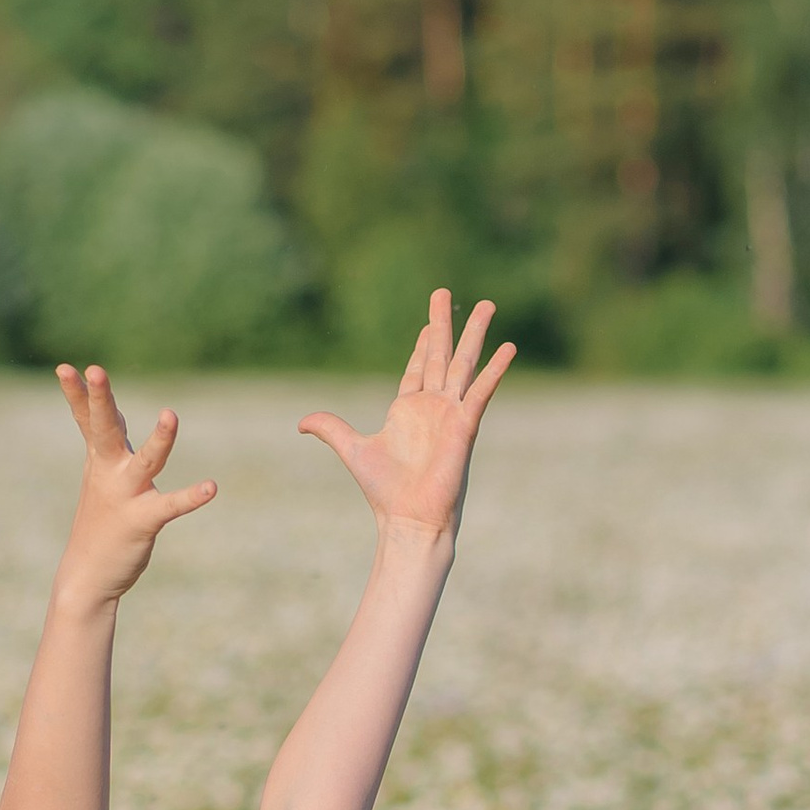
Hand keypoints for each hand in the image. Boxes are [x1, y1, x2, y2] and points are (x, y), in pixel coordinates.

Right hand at [52, 363, 215, 603]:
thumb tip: (119, 415)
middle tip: (95, 370)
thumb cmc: (100, 522)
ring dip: (161, 439)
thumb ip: (112, 444)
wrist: (89, 575)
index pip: (87, 419)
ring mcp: (127, 496)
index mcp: (100, 460)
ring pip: (146, 461)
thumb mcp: (102, 476)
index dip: (77, 393)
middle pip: (105, 428)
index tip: (65, 367)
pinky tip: (211, 487)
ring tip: (171, 415)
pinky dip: (191, 496)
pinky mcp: (144, 520)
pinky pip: (171, 505)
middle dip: (100, 399)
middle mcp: (110, 472)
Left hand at [299, 288, 512, 544]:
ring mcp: (451, 414)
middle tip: (444, 292)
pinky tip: (508, 348)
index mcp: (407, 410)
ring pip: (464, 364)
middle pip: (441, 354)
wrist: (408, 518)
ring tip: (488, 304)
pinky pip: (482, 392)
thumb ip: (331, 429)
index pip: (418, 366)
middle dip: (443, 323)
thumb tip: (301, 423)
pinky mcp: (466, 426)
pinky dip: (494, 370)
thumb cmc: (384, 491)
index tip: (429, 321)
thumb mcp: (352, 449)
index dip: (423, 342)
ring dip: (475, 334)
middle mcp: (432, 407)